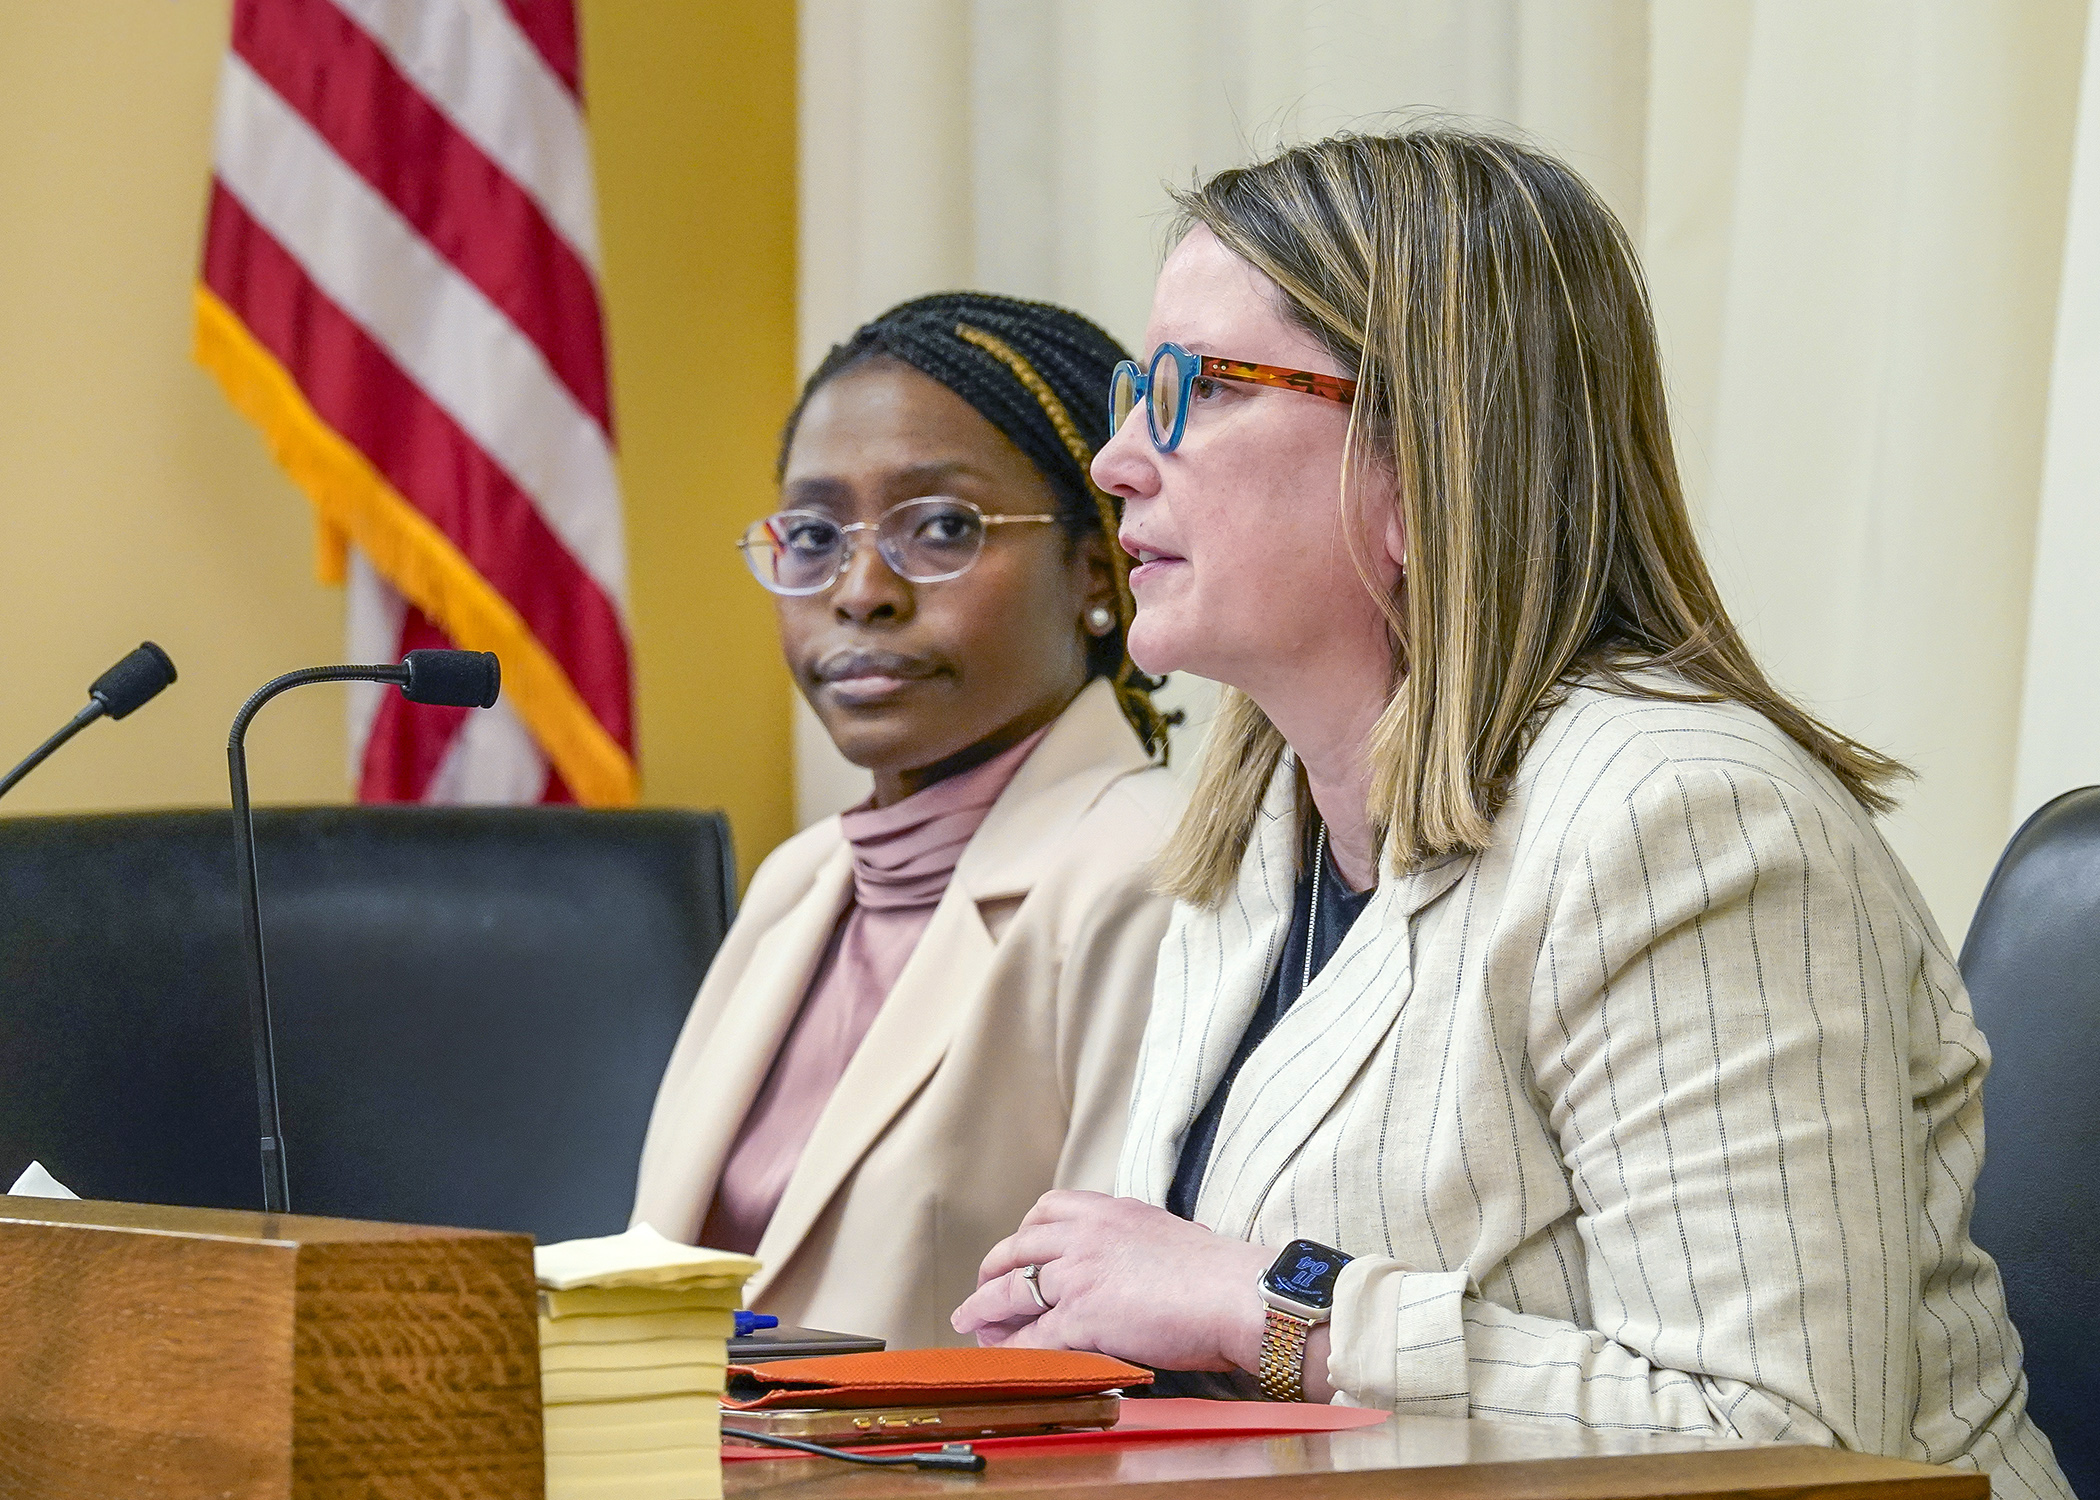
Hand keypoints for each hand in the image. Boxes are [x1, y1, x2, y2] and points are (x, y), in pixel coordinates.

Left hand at [950, 1190, 1272, 1373]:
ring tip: (969, 1322)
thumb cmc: (1217, 1272)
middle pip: (1018, 1247)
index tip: (1016, 1250)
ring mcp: (1079, 1273)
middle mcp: (1085, 1234)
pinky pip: (1033, 1335)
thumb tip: (1135, 1260)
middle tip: (982, 1288)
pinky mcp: (1081, 1315)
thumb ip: (1136, 1240)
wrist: (1235, 1293)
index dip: (1023, 1234)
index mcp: (1108, 1210)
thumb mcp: (1165, 1233)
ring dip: (985, 1308)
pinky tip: (1006, 1357)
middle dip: (992, 1269)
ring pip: (1013, 1289)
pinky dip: (1014, 1348)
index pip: (1048, 1209)